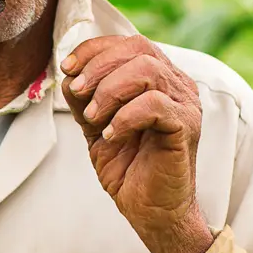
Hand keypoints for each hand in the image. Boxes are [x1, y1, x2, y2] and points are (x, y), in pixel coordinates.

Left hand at [61, 34, 213, 252]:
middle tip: (77, 92)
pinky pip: (154, 104)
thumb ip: (85, 99)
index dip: (94, 49)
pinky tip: (110, 135)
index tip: (67, 68)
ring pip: (147, 70)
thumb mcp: (96, 126)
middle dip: (98, 66)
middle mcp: (177, 85)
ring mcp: (185, 104)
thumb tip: (69, 75)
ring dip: (110, 90)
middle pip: (139, 49)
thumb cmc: (129, 167)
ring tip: (93, 118)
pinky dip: (124, 116)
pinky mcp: (186, 127)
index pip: (130, 43)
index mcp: (159, 78)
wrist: (150, 209)